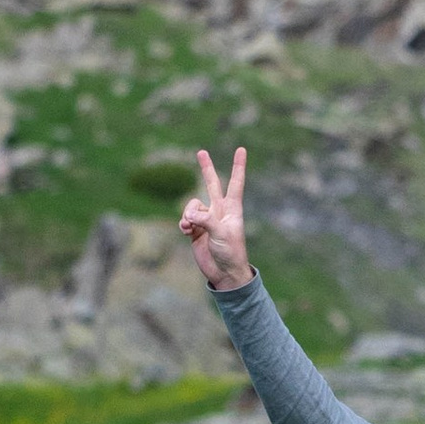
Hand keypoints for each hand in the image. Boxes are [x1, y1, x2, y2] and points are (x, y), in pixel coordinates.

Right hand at [178, 146, 252, 292]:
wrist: (224, 273)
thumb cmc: (230, 252)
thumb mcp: (221, 233)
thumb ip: (205, 220)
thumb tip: (189, 215)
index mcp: (232, 209)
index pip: (236, 182)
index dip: (238, 166)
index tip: (241, 149)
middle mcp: (219, 211)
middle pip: (212, 184)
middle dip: (206, 168)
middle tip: (201, 152)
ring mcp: (206, 220)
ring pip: (191, 205)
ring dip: (187, 214)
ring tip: (190, 227)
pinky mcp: (196, 230)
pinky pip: (184, 219)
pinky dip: (183, 224)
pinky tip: (186, 232)